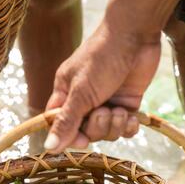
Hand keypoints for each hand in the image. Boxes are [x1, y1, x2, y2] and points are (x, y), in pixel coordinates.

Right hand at [44, 23, 160, 151]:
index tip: (83, 139)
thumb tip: (48, 147)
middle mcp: (85, 102)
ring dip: (115, 125)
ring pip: (107, 133)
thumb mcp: (81, 92)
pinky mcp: (126, 105)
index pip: (60, 126)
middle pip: (86, 133)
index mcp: (66, 95)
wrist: (135, 36)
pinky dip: (129, 126)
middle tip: (104, 111)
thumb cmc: (102, 58)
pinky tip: (132, 115)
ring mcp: (107, 104)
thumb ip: (66, 121)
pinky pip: (125, 129)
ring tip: (119, 109)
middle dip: (98, 127)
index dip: (71, 137)